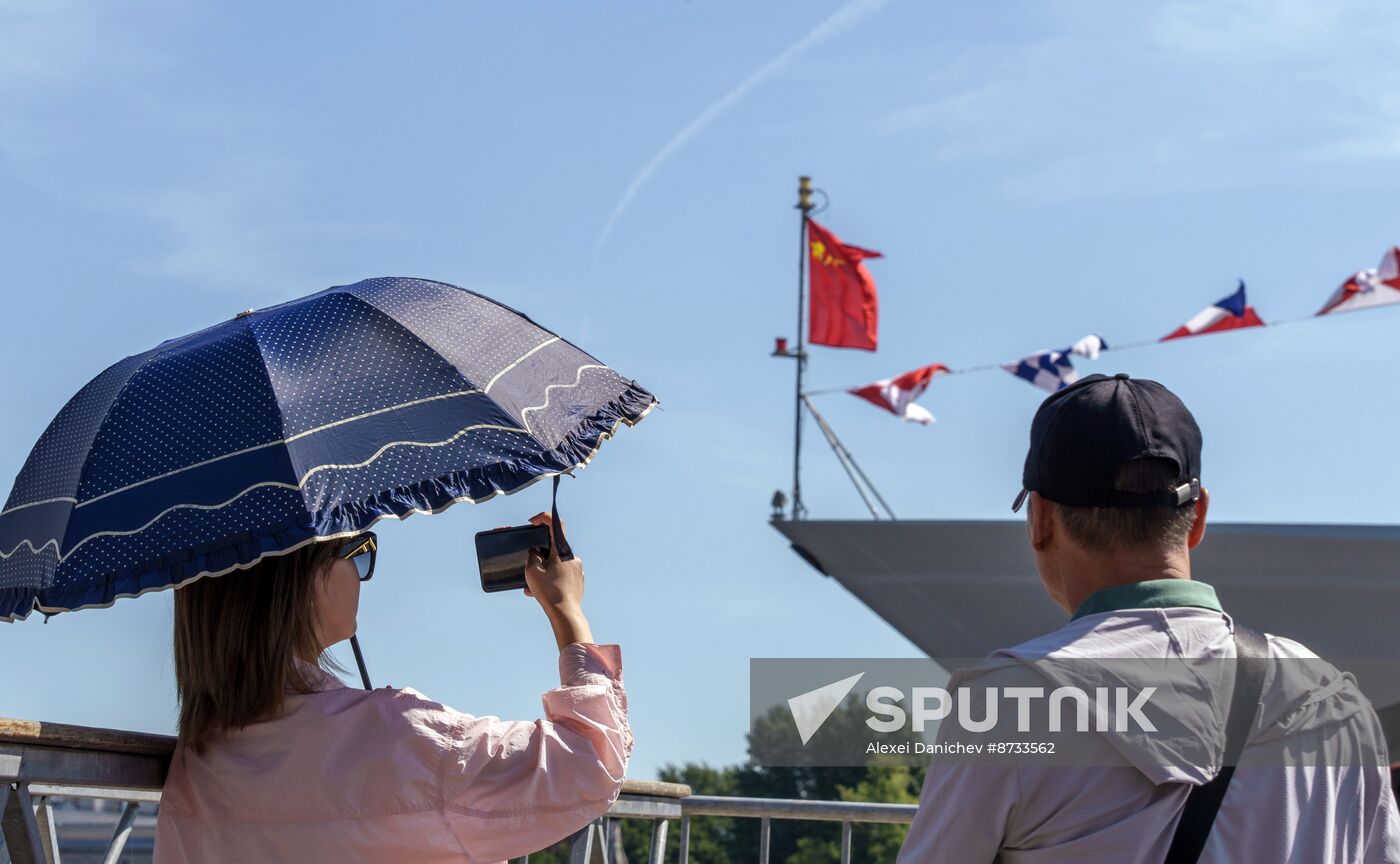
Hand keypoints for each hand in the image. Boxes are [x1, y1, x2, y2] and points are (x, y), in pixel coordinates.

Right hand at [522, 512, 592, 649]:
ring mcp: (577, 570)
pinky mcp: (577, 582)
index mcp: (563, 551)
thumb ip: (532, 557)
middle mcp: (572, 558)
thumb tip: (536, 553)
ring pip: (555, 565)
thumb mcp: (532, 571)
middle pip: (553, 549)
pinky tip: (539, 592)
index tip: (533, 522)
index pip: (556, 525)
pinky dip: (549, 580)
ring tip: (532, 586)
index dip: (543, 518)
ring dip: (542, 572)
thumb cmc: (550, 592)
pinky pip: (561, 576)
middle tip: (529, 567)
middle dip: (539, 557)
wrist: (565, 614)